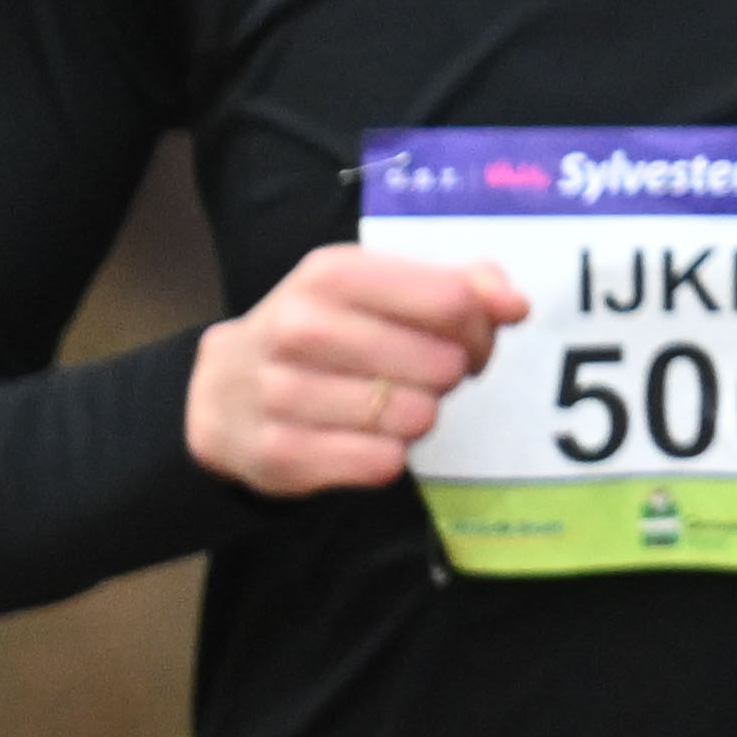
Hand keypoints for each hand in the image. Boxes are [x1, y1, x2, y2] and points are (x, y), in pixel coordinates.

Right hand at [184, 244, 528, 496]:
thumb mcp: (379, 290)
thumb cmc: (324, 332)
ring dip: (419, 417)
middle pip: (440, 365)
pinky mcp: (279, 453)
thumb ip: (459, 285)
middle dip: (450, 376)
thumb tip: (514, 305)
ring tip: (393, 405)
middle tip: (429, 377)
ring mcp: (281, 392)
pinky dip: (389, 456)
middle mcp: (299, 327)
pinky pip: (381, 463)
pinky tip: (368, 439)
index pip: (453, 302)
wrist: (223, 391)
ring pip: (414, 417)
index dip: (478, 330)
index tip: (467, 342)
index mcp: (331, 274)